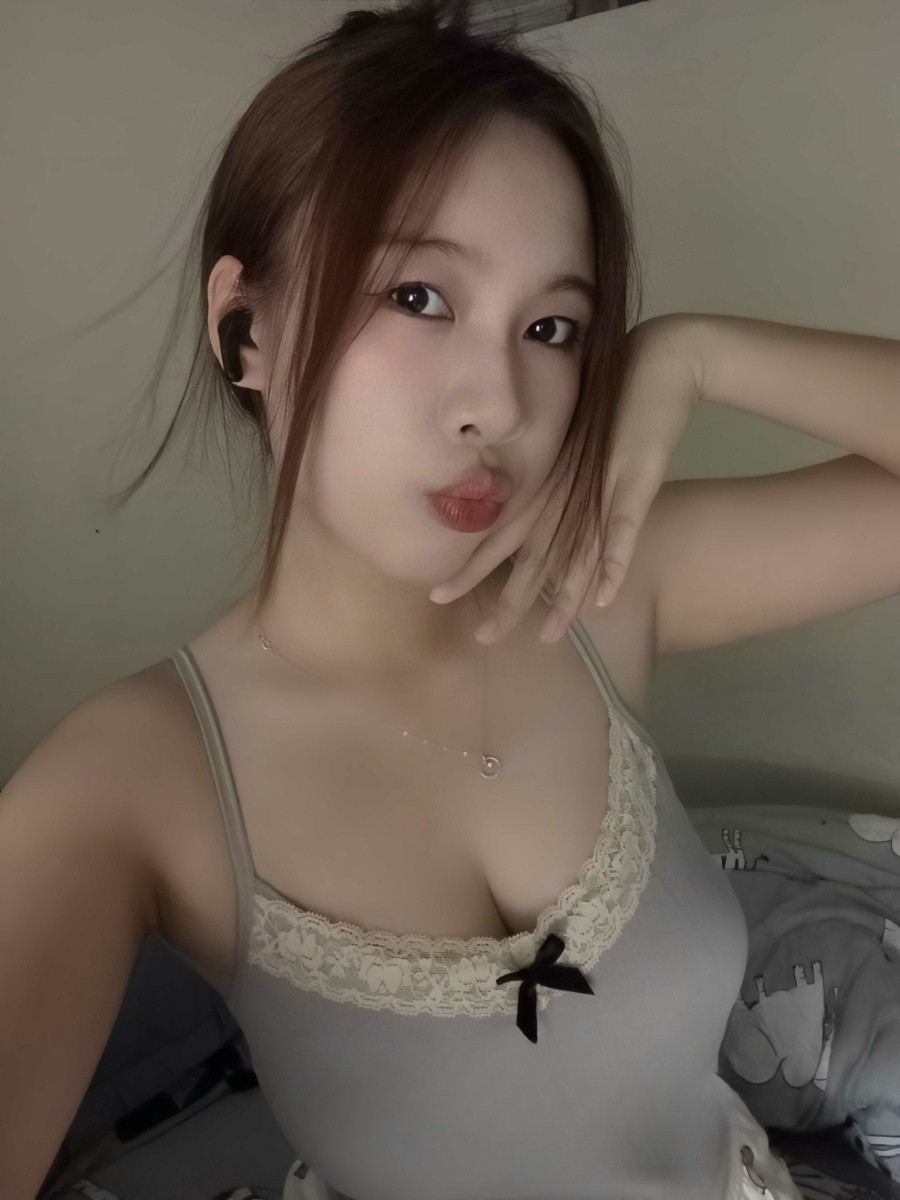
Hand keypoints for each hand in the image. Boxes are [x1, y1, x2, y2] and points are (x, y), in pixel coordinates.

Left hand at [428, 315, 701, 643]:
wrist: (656, 361)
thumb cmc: (612, 401)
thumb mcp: (572, 447)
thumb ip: (551, 481)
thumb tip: (528, 511)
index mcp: (543, 484)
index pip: (500, 534)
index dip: (471, 566)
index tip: (440, 595)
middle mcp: (561, 491)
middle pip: (529, 555)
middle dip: (505, 599)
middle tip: (479, 638)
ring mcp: (598, 489)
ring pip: (574, 555)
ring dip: (561, 599)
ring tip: (548, 637)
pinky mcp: (634, 482)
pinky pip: (623, 532)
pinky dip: (614, 566)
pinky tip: (604, 599)